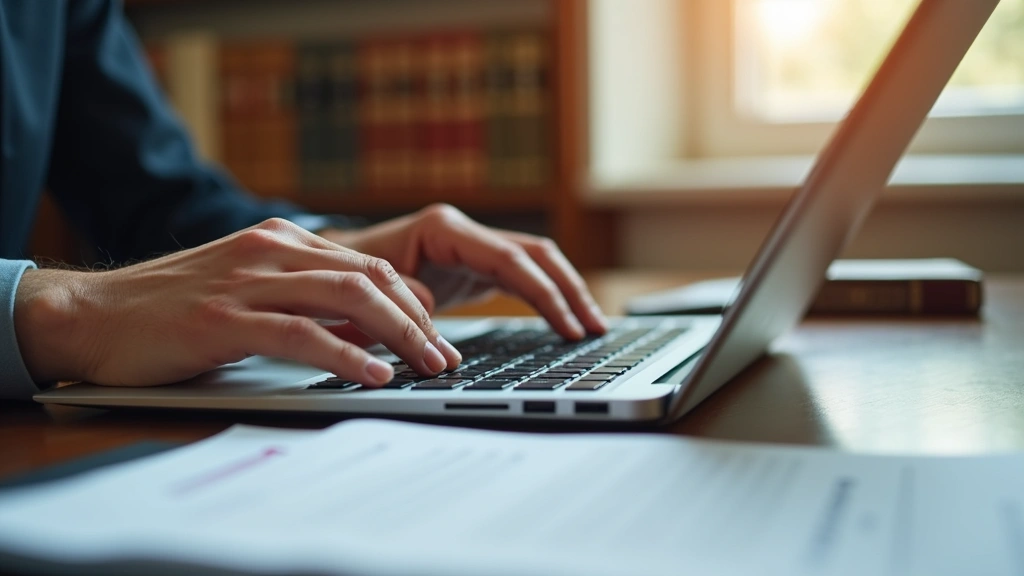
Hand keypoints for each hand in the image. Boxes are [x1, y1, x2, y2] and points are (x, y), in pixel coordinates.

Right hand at [13, 218, 461, 387]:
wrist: (92, 313)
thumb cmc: (175, 309)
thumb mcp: (253, 295)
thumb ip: (310, 306)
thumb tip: (371, 332)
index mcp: (282, 241)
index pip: (369, 265)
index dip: (412, 300)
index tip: (438, 334)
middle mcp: (271, 251)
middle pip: (370, 277)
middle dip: (418, 320)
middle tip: (446, 357)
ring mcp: (247, 281)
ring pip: (347, 297)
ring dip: (399, 335)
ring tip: (429, 366)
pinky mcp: (222, 319)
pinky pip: (300, 334)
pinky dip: (346, 355)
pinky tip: (374, 375)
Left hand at [320, 204, 608, 338]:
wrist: (326, 270)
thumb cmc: (343, 280)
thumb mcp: (369, 294)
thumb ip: (405, 306)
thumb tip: (434, 330)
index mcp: (442, 229)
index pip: (509, 259)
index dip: (544, 294)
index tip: (568, 326)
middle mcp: (462, 231)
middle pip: (535, 254)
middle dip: (569, 290)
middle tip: (594, 329)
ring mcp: (471, 246)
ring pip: (535, 262)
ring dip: (566, 292)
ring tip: (594, 327)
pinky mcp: (472, 265)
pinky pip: (521, 276)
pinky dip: (546, 297)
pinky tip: (564, 321)